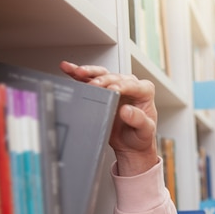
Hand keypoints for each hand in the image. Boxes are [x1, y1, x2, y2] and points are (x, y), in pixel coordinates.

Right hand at [59, 61, 157, 175]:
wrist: (130, 145)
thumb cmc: (140, 136)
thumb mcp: (145, 130)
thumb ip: (138, 120)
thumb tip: (127, 110)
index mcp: (145, 91)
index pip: (133, 84)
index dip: (122, 86)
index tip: (112, 90)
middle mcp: (130, 85)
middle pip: (115, 77)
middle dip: (103, 80)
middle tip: (93, 86)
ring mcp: (115, 87)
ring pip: (101, 74)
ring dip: (89, 72)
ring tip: (78, 72)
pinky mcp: (102, 91)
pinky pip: (90, 79)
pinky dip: (78, 74)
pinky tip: (69, 69)